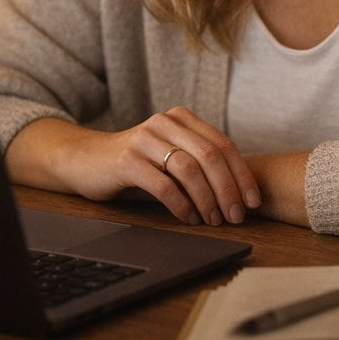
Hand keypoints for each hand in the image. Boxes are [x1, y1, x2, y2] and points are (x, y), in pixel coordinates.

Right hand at [6, 109, 261, 226]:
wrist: (85, 160)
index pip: (223, 144)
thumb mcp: (170, 154)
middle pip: (210, 156)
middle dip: (228, 190)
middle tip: (236, 217)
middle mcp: (165, 123)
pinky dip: (181, 205)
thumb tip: (240, 193)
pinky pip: (163, 185)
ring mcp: (144, 139)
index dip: (242, 174)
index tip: (253, 202)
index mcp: (181, 118)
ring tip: (214, 221)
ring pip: (189, 169)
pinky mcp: (126, 160)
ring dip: (207, 200)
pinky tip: (189, 219)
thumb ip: (199, 161)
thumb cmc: (136, 163)